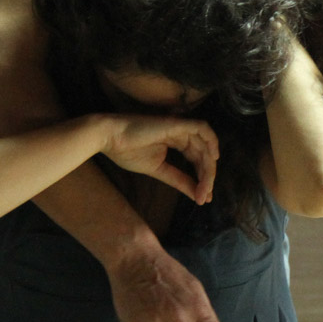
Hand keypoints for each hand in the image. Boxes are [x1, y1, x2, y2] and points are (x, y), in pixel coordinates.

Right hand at [99, 115, 218, 204]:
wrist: (109, 138)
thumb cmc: (127, 151)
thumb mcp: (158, 170)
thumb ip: (178, 180)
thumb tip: (196, 194)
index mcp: (175, 142)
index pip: (197, 160)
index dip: (203, 178)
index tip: (204, 198)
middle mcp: (181, 134)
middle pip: (203, 154)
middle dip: (208, 177)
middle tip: (205, 196)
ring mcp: (179, 127)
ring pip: (205, 145)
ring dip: (209, 166)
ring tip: (207, 186)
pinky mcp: (176, 123)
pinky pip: (201, 128)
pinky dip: (211, 141)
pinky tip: (213, 159)